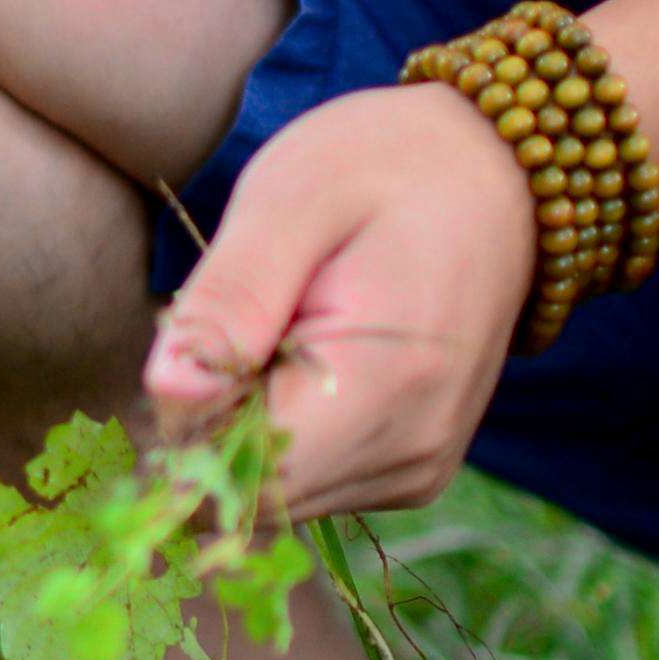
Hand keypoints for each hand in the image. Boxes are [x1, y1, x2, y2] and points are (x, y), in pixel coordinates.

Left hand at [143, 82, 533, 519]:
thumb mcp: (289, 203)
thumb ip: (228, 300)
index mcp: (381, 390)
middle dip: (211, 416)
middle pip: (250, 490)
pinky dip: (280, 425)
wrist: (494, 172)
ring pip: (274, 491)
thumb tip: (165, 391)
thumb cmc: (382, 168)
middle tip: (245, 313)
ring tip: (283, 321)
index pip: (237, 474)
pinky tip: (304, 350)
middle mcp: (409, 453)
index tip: (201, 331)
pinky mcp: (413, 468)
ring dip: (245, 419)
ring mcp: (418, 469)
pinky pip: (311, 478)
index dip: (185, 417)